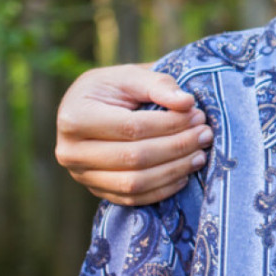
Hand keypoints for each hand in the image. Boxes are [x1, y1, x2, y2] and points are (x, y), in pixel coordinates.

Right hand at [56, 64, 210, 205]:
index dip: (170, 124)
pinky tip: (185, 174)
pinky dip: (163, 189)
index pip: (132, 127)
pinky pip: (132, 199)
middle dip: (177, 147)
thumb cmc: (113, 88)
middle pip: (134, 158)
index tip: (198, 116)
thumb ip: (158, 85)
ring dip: (174, 171)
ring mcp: (81, 175)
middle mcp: (71, 151)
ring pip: (134, 183)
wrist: (91, 108)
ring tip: (200, 155)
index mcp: (75, 117)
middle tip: (205, 135)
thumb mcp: (131, 76)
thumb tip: (186, 102)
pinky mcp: (97, 190)